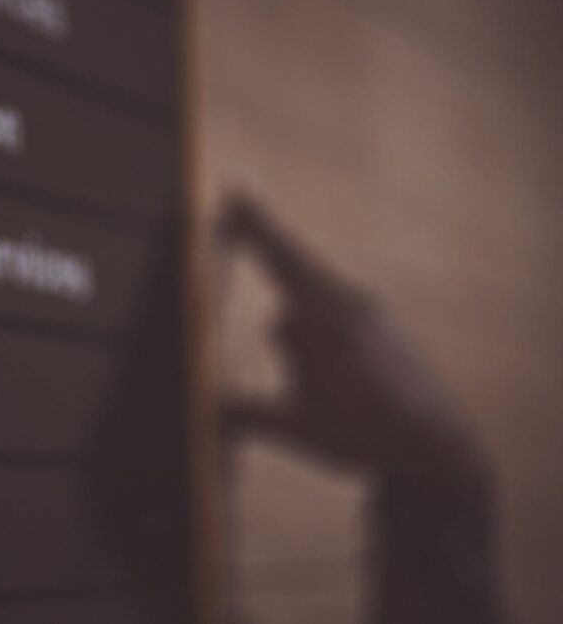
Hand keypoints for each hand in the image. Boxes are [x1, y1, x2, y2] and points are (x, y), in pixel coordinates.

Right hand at [217, 195, 483, 482]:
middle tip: (259, 278)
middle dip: (272, 288)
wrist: (437, 448)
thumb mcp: (299, 428)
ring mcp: (368, 315)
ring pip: (307, 313)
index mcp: (328, 319)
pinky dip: (316, 347)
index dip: (255, 225)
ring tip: (319, 392)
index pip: (282, 257)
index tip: (236, 192)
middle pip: (292, 283)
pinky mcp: (378, 329)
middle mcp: (350, 305)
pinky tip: (333, 388)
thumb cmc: (366, 433)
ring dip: (297, 343)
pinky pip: (331, 323)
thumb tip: (203, 407)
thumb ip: (245, 413)